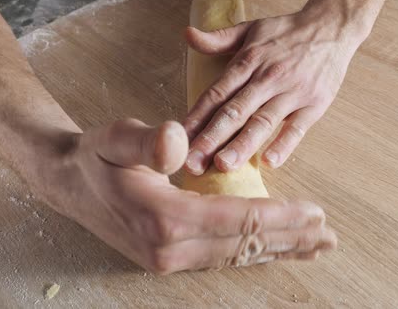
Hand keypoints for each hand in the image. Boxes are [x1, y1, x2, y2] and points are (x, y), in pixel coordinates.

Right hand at [42, 118, 336, 273]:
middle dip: (290, 240)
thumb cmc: (95, 157)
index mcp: (164, 218)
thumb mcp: (116, 138)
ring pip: (236, 256)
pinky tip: (272, 250)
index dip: (279, 217)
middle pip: (244, 245)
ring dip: (278, 250)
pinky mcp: (169, 258)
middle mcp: (170, 249)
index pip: (237, 220)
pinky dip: (254, 252)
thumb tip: (178, 140)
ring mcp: (169, 259)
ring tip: (313, 247)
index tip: (315, 213)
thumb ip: (147, 141)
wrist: (68, 183)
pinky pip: (222, 257)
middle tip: (329, 236)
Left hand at [183, 12, 361, 174]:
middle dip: (211, 139)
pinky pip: (297, 127)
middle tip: (193, 162)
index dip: (197, 117)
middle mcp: (267, 78)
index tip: (179, 138)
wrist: (332, 27)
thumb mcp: (250, 29)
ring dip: (242, 145)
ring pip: (263, 122)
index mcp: (248, 62)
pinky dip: (284, 144)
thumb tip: (188, 35)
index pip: (217, 93)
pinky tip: (269, 162)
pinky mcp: (314, 104)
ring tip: (223, 166)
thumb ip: (218, 38)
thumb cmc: (287, 32)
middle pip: (235, 112)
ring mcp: (291, 92)